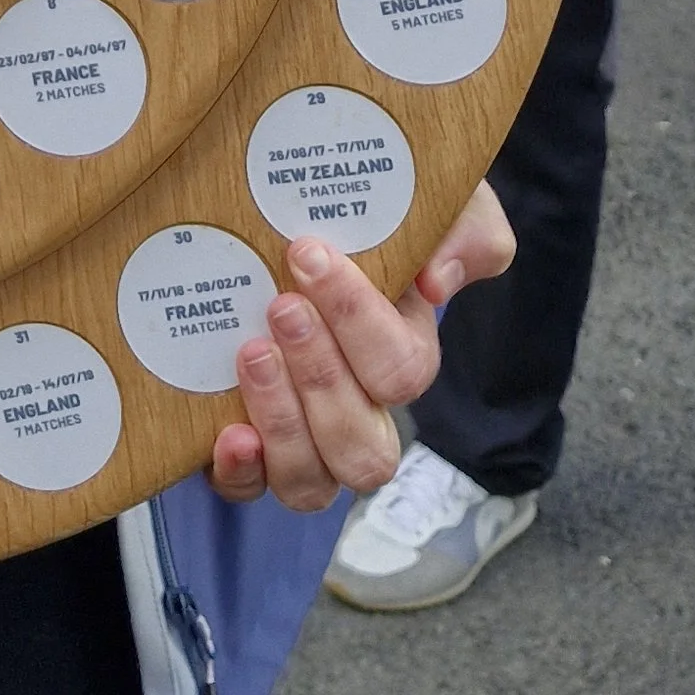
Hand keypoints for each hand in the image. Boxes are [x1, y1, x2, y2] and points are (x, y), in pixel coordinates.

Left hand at [205, 184, 513, 512]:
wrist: (290, 208)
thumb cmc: (368, 217)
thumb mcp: (438, 205)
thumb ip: (466, 233)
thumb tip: (438, 281)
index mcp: (404, 356)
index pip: (403, 370)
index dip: (359, 321)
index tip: (307, 254)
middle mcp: (359, 411)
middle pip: (365, 448)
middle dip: (323, 378)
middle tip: (282, 306)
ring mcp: (304, 438)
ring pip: (314, 482)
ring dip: (284, 423)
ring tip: (252, 353)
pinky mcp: (248, 448)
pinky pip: (251, 489)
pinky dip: (241, 473)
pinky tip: (227, 434)